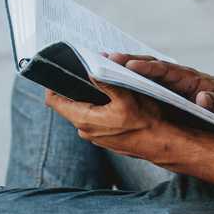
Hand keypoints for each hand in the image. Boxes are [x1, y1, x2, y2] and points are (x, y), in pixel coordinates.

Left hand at [44, 80, 166, 159]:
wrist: (161, 143)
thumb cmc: (146, 121)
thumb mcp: (126, 97)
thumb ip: (106, 82)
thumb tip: (90, 70)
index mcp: (85, 119)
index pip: (55, 102)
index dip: (52, 86)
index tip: (56, 72)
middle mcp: (85, 130)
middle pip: (68, 105)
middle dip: (73, 88)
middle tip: (82, 70)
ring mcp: (93, 136)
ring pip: (81, 111)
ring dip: (86, 97)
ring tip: (97, 81)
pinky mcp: (103, 138)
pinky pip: (92, 118)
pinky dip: (95, 107)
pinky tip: (109, 98)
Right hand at [107, 53, 213, 117]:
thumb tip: (203, 99)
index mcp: (185, 77)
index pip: (165, 69)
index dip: (148, 67)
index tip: (132, 65)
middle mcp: (170, 74)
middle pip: (146, 64)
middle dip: (127, 61)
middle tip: (106, 58)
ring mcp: (161, 79)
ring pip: (138, 69)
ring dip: (119, 65)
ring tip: (97, 62)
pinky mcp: (155, 86)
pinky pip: (136, 79)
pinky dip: (121, 75)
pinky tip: (102, 75)